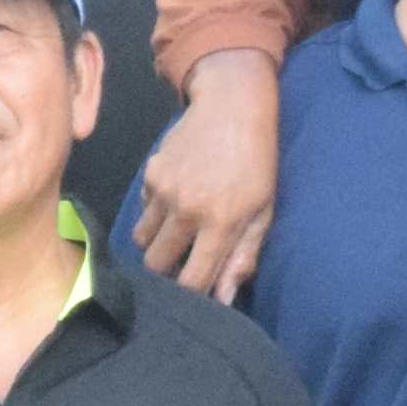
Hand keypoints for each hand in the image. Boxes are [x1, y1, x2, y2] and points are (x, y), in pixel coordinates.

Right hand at [130, 52, 282, 301]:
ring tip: (177, 234)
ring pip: (142, 240)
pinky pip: (143, 210)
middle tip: (183, 263)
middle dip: (166, 272)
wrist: (232, 105)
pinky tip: (175, 202)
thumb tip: (223, 299)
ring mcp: (163, 191)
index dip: (191, 295)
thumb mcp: (263, 211)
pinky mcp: (150, 174)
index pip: (191, 280)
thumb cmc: (257, 163)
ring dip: (157, 244)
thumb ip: (242, 257)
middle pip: (156, 264)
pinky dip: (154, 215)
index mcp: (220, 222)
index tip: (197, 294)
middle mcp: (186, 210)